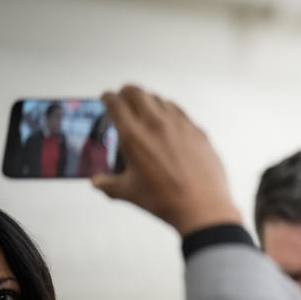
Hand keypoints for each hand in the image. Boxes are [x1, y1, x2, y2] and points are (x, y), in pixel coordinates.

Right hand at [92, 85, 241, 235]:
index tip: (106, 98)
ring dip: (149, 100)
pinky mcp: (198, 131)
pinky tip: (169, 120)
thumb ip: (109, 184)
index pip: (115, 103)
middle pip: (136, 92)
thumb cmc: (166, 201)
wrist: (202, 208)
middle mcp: (156, 125)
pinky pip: (180, 111)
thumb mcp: (129, 192)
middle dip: (126, 92)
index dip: (108, 98)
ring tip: (145, 108)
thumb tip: (98, 182)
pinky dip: (170, 111)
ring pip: (160, 99)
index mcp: (134, 136)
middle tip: (123, 97)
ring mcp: (180, 126)